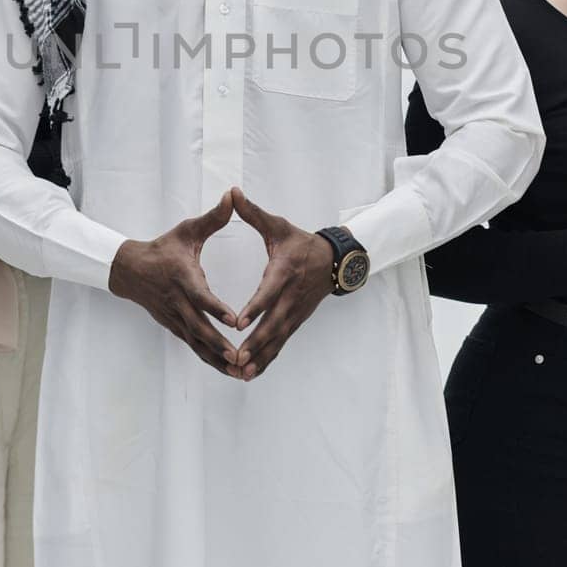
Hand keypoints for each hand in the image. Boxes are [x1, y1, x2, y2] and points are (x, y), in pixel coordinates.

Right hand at [108, 190, 241, 376]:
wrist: (129, 269)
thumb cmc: (164, 248)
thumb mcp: (187, 230)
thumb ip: (214, 217)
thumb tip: (233, 195)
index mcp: (182, 277)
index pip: (200, 295)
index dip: (215, 308)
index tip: (233, 319)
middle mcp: (177, 301)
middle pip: (198, 327)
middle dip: (219, 344)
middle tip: (240, 356)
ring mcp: (174, 317)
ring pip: (196, 342)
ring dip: (216, 358)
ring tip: (238, 370)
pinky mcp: (173, 326)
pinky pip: (192, 345)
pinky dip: (208, 358)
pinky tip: (226, 369)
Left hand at [229, 187, 335, 379]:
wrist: (334, 260)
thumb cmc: (300, 242)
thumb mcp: (278, 225)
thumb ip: (252, 213)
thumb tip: (232, 192)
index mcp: (283, 272)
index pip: (268, 292)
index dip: (255, 308)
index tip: (239, 322)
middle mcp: (290, 296)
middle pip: (272, 323)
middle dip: (255, 342)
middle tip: (237, 357)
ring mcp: (294, 312)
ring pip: (276, 338)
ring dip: (260, 356)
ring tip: (241, 372)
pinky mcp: (295, 322)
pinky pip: (280, 343)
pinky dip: (267, 358)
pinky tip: (251, 374)